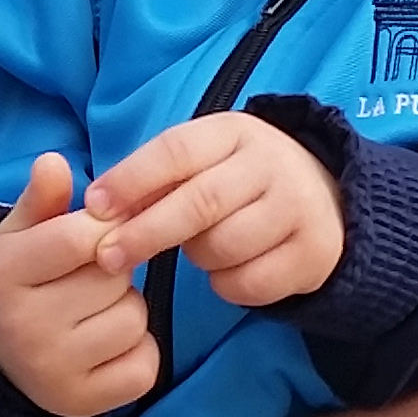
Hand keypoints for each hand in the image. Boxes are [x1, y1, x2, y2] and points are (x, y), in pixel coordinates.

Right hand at [0, 155, 157, 416]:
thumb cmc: (18, 284)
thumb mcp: (18, 235)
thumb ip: (40, 199)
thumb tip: (53, 161)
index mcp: (4, 273)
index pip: (77, 238)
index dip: (105, 228)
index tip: (105, 229)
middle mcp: (24, 326)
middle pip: (112, 278)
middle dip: (114, 271)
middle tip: (91, 277)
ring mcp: (53, 370)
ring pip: (133, 320)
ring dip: (127, 310)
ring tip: (96, 311)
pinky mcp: (83, 404)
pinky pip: (145, 365)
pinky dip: (138, 351)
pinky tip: (108, 344)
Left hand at [87, 113, 347, 310]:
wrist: (323, 199)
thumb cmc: (237, 181)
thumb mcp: (202, 162)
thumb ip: (154, 180)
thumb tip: (97, 211)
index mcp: (234, 132)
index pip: (176, 150)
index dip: (131, 179)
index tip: (94, 207)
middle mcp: (271, 164)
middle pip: (199, 202)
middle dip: (146, 232)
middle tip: (107, 257)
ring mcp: (299, 209)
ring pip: (224, 246)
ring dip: (197, 257)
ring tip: (201, 247)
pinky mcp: (315, 253)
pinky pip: (250, 283)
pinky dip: (227, 284)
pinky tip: (230, 268)